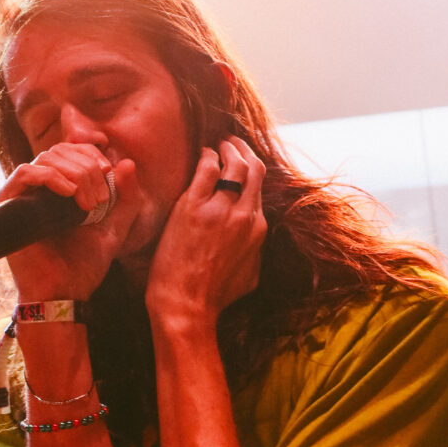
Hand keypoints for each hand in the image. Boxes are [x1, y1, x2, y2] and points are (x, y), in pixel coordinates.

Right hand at [0, 143, 141, 299]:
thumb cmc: (84, 266)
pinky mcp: (4, 206)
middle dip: (87, 169)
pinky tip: (70, 194)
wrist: (64, 293)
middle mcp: (36, 190)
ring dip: (75, 174)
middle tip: (100, 200)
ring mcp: (19, 197)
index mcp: (58, 189)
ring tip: (89, 205)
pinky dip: (51, 177)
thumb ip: (126, 198)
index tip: (108, 173)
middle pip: (59, 151)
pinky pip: (25, 173)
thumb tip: (127, 162)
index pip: (69, 150)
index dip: (91, 155)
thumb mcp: (115, 228)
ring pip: (45, 159)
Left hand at [145, 136, 266, 331]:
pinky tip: (203, 153)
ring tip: (219, 143)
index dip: (252, 171)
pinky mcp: (194, 207)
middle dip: (244, 150)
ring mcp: (220, 209)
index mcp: (258, 229)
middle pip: (254, 168)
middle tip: (232, 142)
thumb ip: (255, 252)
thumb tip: (256, 241)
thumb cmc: (214, 297)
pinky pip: (207, 168)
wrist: (187, 305)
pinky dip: (207, 155)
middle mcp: (245, 215)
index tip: (242, 163)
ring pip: (234, 163)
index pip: (260, 188)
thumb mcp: (250, 276)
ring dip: (228, 148)